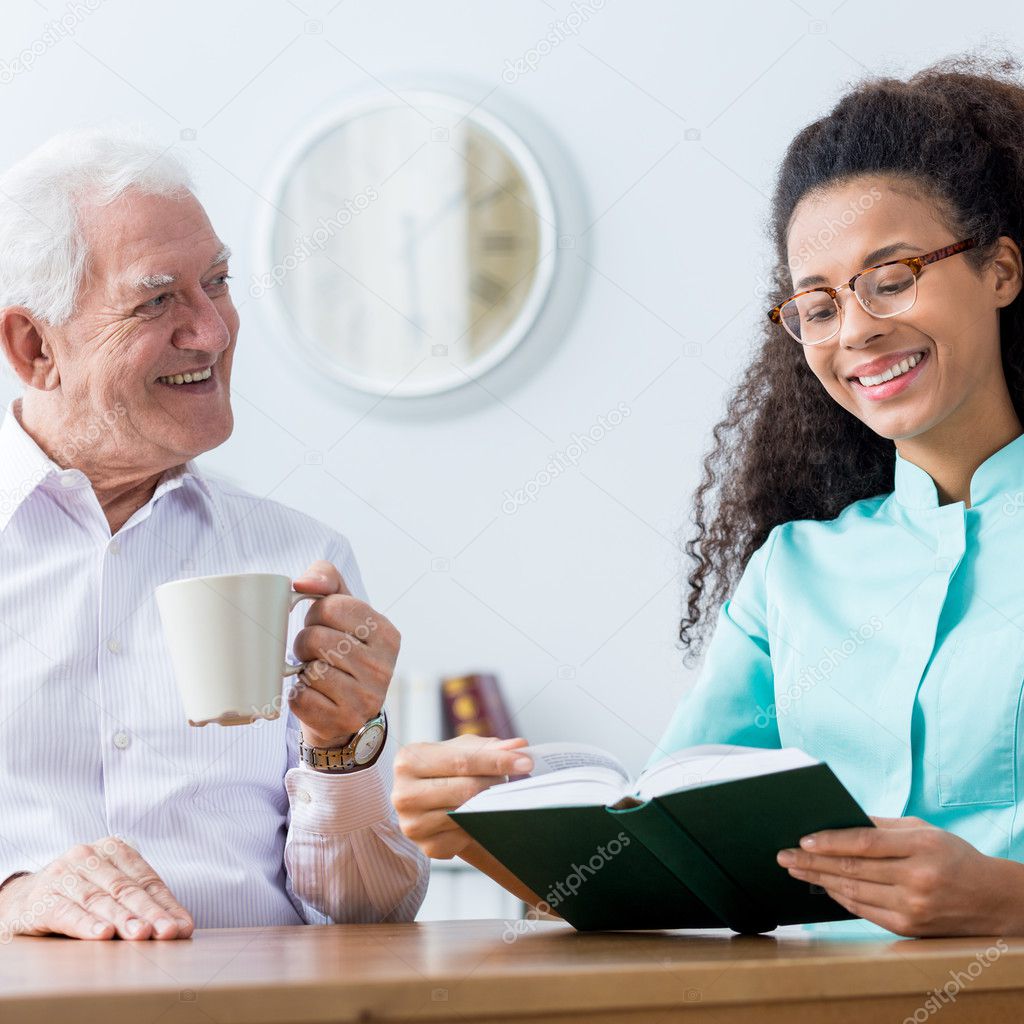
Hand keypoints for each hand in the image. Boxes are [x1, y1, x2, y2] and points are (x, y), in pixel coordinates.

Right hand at [0, 836, 193, 940]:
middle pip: (125, 889)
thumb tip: (183, 928)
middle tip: (166, 931)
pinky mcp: (41, 898)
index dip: (165, 904)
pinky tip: (102, 935)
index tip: (181, 927)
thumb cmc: (80, 894)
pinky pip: (68, 912)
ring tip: (141, 934)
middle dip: (149, 912)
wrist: (25, 898)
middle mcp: (88, 856)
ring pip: (99, 900)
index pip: (145, 879)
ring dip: (122, 919)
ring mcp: (63, 874)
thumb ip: (146, 906)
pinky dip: (86, 924)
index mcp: (113, 848)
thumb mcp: (112, 892)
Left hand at [291, 560, 399, 748]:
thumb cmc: (342, 649)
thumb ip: (327, 579)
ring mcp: (366, 696)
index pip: (333, 606)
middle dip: (305, 643)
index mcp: (387, 634)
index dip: (316, 614)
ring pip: (310, 669)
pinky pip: (301, 698)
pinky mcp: (343, 720)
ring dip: (302, 670)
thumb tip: (302, 582)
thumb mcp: (343, 609)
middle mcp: (383, 666)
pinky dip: (298, 695)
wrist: (346, 710)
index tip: (323, 624)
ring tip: (316, 672)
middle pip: (317, 638)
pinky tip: (313, 694)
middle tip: (315, 652)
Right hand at [393, 735, 532, 858]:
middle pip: (466, 789)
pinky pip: (464, 836)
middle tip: (510, 778)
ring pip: (466, 814)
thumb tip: (520, 746)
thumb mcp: (464, 750)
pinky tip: (476, 815)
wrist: (432, 802)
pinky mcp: (426, 846)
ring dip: (488, 804)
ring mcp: (412, 823)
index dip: (497, 761)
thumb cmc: (447, 769)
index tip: (525, 762)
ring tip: (493, 793)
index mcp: (408, 760)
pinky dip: (477, 825)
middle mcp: (403, 793)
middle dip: (495, 782)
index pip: (462, 760)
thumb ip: (492, 747)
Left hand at [776, 815, 1009, 935]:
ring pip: (853, 892)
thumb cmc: (952, 856)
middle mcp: (918, 879)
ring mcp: (913, 907)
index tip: (803, 840)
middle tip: (784, 856)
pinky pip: (863, 910)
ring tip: (795, 870)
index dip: (830, 842)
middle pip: (853, 869)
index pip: (865, 843)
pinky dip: (839, 897)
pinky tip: (823, 886)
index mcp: (922, 847)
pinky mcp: (908, 928)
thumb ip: (881, 826)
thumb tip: (836, 820)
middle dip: (812, 862)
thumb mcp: (923, 830)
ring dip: (818, 880)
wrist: (992, 899)